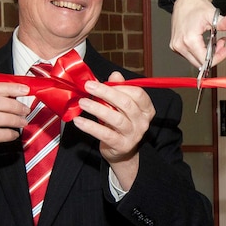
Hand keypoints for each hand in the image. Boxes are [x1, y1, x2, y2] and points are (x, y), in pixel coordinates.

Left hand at [73, 72, 154, 189]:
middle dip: (106, 93)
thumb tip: (115, 74)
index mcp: (146, 109)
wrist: (121, 151)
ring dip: (97, 108)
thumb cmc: (120, 124)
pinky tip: (79, 121)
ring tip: (82, 102)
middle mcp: (143, 122)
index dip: (120, 86)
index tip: (102, 82)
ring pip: (116, 119)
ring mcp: (134, 135)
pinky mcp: (122, 145)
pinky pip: (106, 134)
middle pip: (126, 104)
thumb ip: (119, 89)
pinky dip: (91, 127)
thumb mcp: (120, 106)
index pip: (137, 93)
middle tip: (88, 87)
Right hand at [169, 0, 225, 68]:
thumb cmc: (196, 6)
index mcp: (188, 40)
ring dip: (208, 54)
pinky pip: (190, 56)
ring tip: (215, 41)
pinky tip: (205, 42)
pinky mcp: (175, 46)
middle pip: (200, 63)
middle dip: (215, 55)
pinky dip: (200, 52)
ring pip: (196, 60)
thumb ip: (225, 20)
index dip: (219, 57)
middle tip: (222, 43)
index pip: (206, 60)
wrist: (185, 0)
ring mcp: (176, 47)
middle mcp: (180, 45)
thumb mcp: (213, 14)